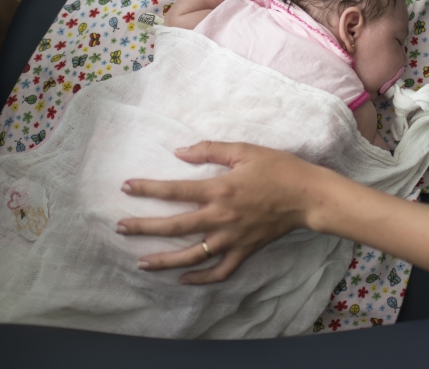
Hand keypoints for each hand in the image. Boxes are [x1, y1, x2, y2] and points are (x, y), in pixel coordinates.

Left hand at [117, 141, 326, 283]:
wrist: (308, 196)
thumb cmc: (279, 169)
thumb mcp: (244, 150)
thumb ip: (210, 149)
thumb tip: (179, 152)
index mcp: (219, 190)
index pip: (175, 191)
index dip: (148, 189)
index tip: (125, 187)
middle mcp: (221, 217)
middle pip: (175, 226)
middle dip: (144, 227)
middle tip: (120, 228)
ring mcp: (232, 238)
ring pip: (192, 255)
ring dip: (165, 260)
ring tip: (142, 263)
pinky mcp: (245, 251)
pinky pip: (220, 272)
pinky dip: (201, 278)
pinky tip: (183, 279)